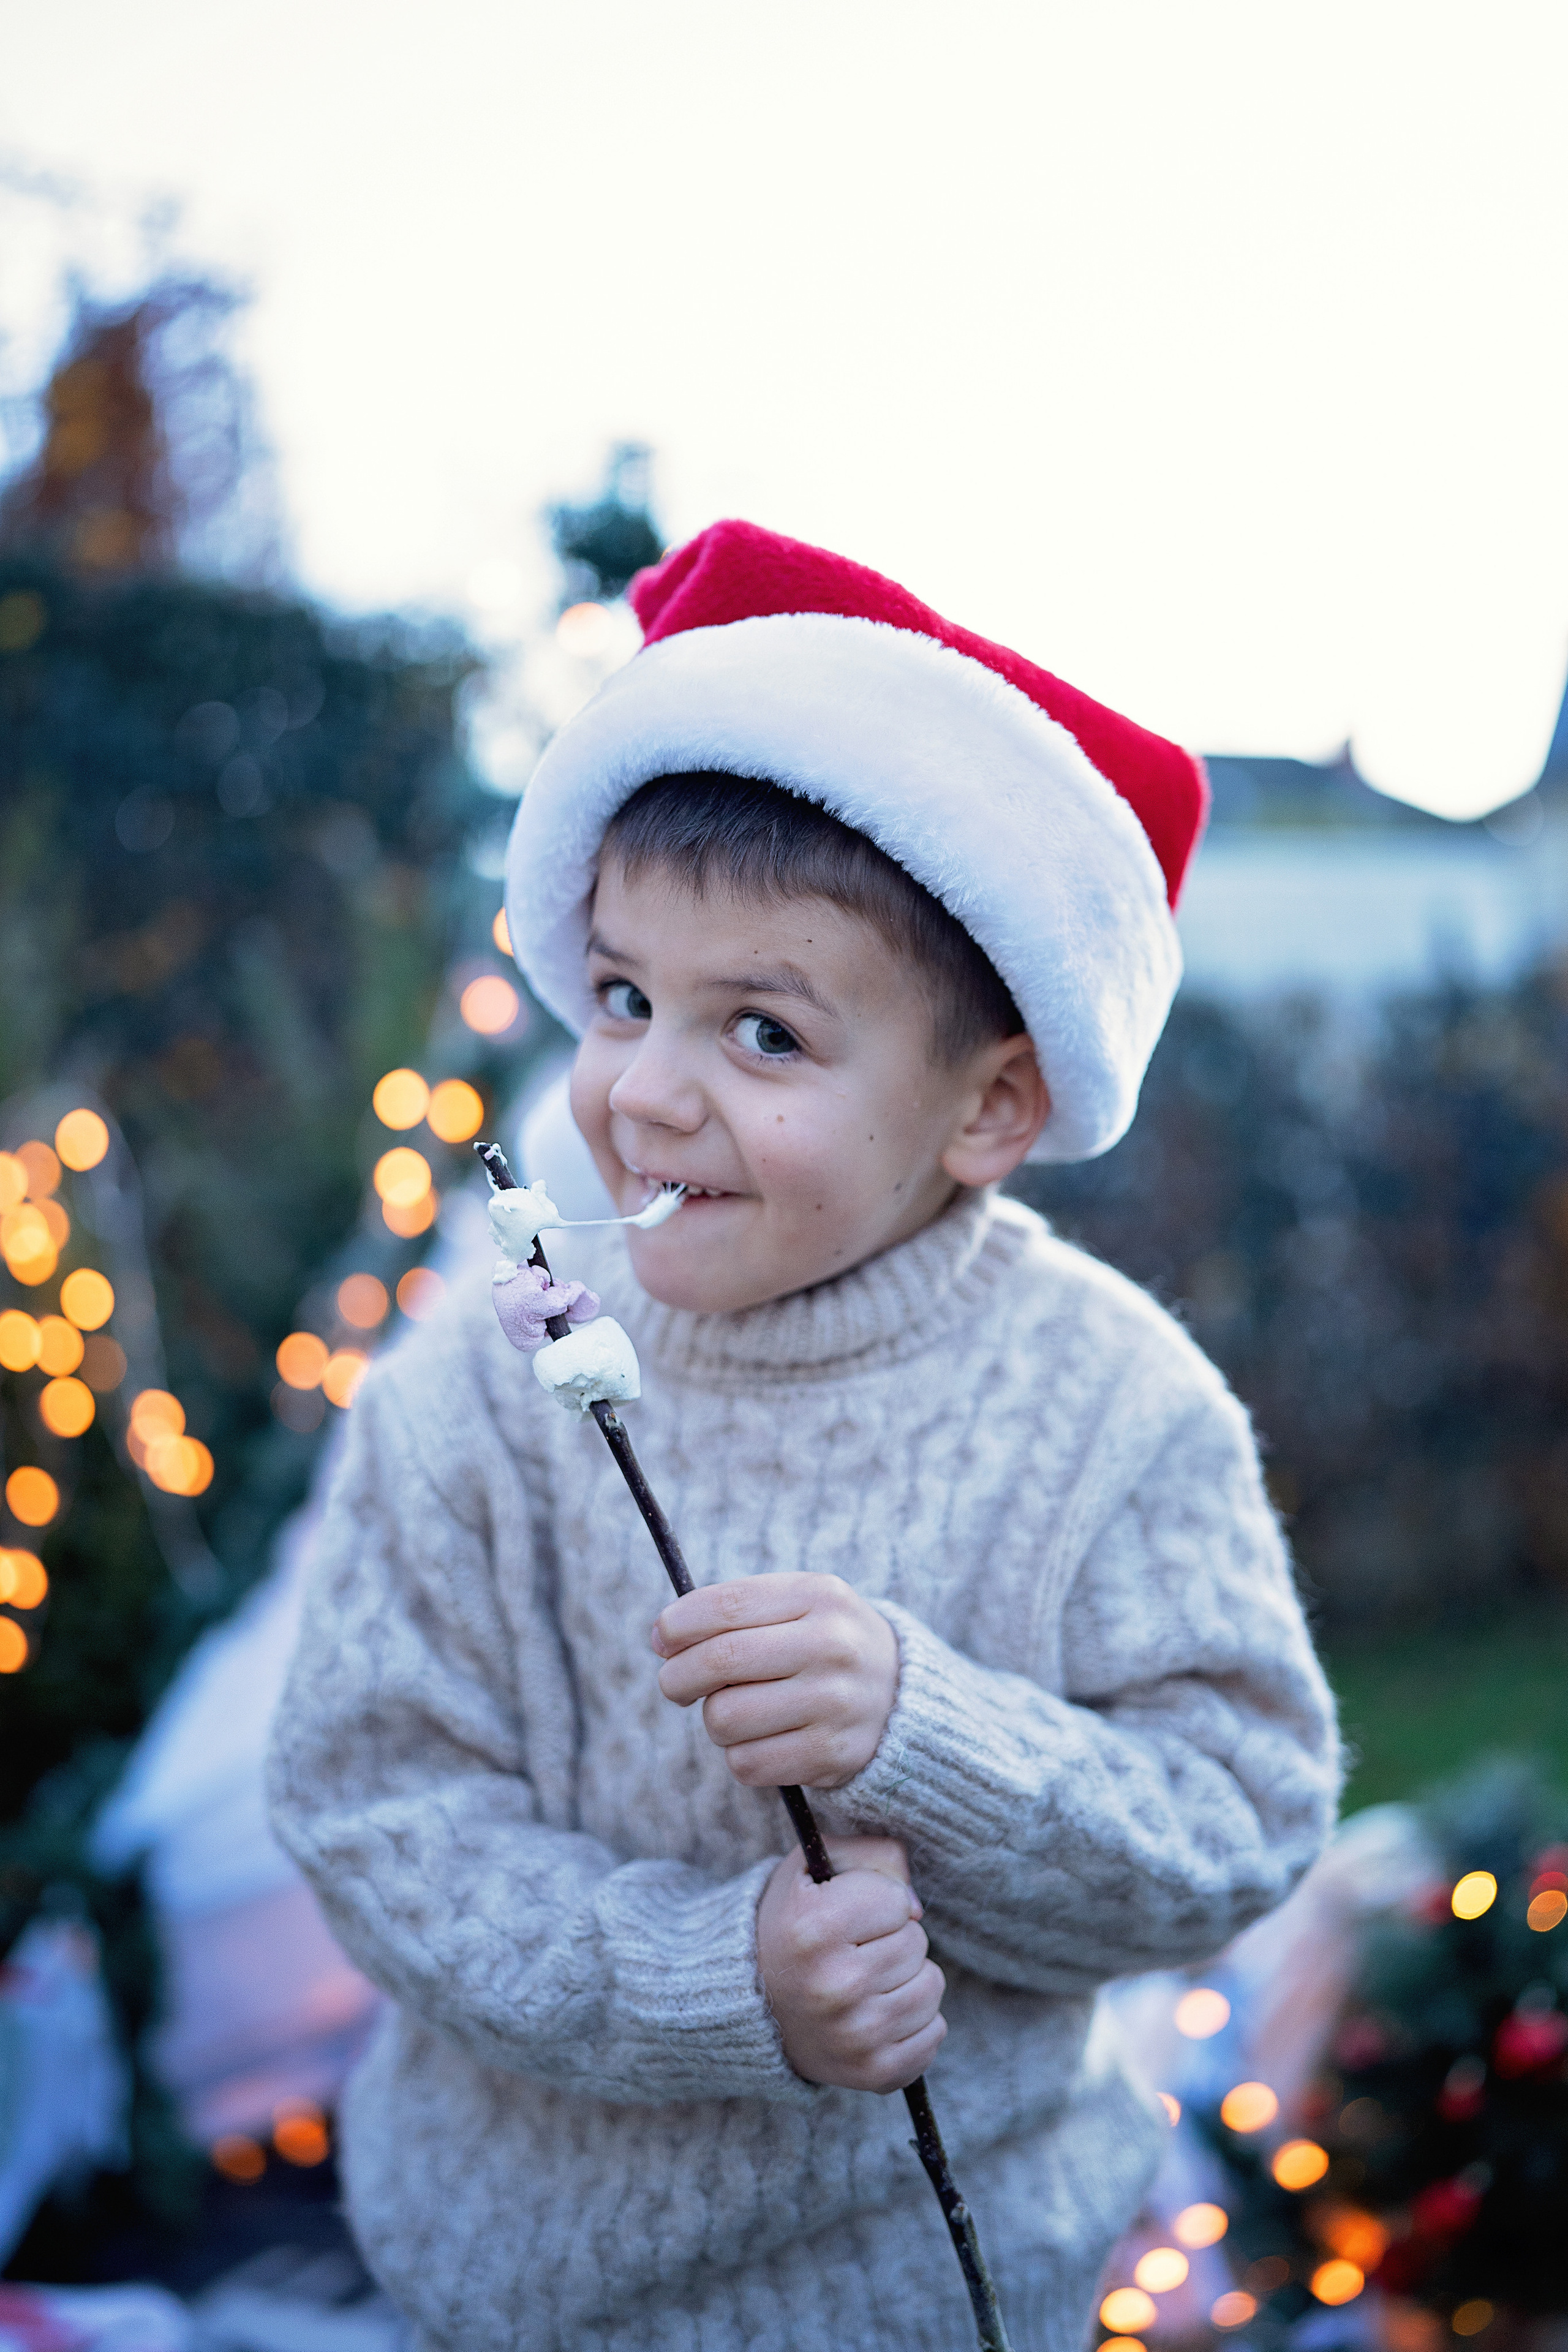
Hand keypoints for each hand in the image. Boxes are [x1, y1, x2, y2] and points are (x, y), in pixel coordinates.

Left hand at [650, 1572, 897, 1789]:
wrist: (902, 1696)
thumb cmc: (824, 1644)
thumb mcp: (797, 1606)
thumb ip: (733, 1612)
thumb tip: (660, 1637)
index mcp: (819, 1595)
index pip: (726, 1605)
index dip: (677, 1624)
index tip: (661, 1639)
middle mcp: (832, 1646)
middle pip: (718, 1661)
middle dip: (677, 1676)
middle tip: (676, 1684)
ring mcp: (836, 1703)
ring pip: (724, 1718)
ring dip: (714, 1720)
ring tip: (738, 1711)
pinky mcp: (833, 1755)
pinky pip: (746, 1763)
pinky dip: (739, 1755)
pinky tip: (763, 1739)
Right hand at [756, 1835, 945, 2091]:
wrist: (751, 2005)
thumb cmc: (791, 1925)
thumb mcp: (813, 1867)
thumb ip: (871, 1854)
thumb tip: (916, 1906)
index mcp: (815, 1929)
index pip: (897, 1902)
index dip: (879, 1900)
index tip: (850, 1913)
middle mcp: (835, 1986)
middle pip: (917, 1943)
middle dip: (894, 1938)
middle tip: (855, 1949)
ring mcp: (856, 2036)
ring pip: (932, 1987)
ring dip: (908, 1978)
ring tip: (867, 1979)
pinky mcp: (873, 2072)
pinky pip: (934, 2033)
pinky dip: (916, 2020)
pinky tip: (878, 2011)